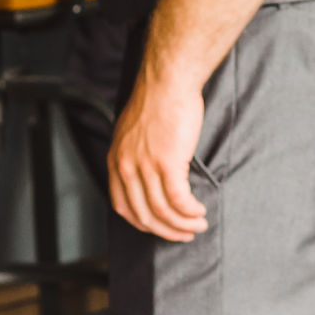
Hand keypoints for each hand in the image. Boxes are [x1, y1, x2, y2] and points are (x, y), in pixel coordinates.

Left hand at [107, 74, 209, 241]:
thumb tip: (150, 173)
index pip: (123, 206)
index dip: (143, 223)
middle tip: (184, 234)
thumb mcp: (134, 132)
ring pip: (162, 211)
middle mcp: (126, 167)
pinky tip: (199, 211)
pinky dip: (190, 211)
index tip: (160, 227)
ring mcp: (145, 166)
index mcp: (116, 161)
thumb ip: (136, 155)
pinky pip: (178, 199)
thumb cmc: (157, 100)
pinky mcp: (167, 163)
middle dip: (166, 231)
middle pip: (144, 214)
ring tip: (198, 224)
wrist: (168, 81)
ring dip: (183, 224)